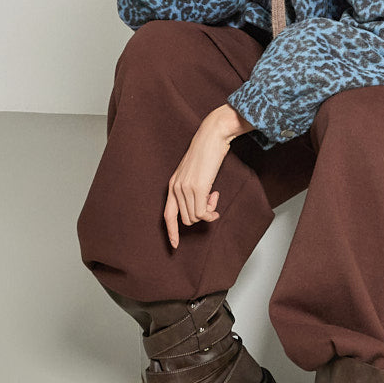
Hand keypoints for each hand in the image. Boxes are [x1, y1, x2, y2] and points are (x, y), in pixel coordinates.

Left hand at [164, 105, 253, 248]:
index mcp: (172, 185)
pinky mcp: (197, 189)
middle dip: (201, 215)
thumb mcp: (193, 174)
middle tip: (212, 200)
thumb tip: (200, 209)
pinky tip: (216, 194)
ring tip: (214, 194)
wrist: (212, 137)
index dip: (171, 232)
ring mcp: (185, 189)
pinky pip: (203, 213)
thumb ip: (191, 190)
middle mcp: (175, 189)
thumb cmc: (206, 154)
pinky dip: (212, 211)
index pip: (167, 215)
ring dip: (208, 211)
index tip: (174, 245)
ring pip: (195, 217)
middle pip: (186, 220)